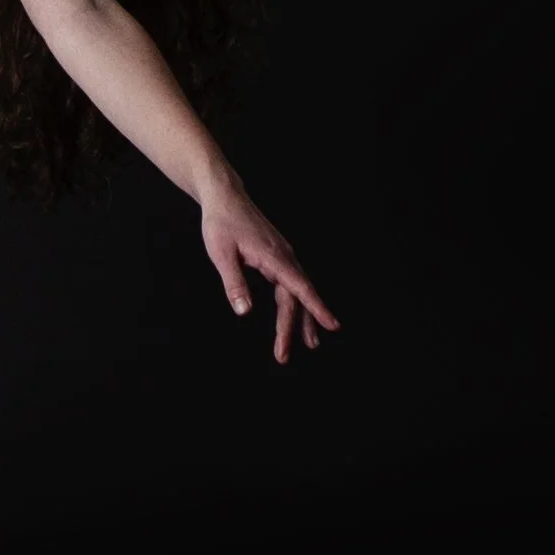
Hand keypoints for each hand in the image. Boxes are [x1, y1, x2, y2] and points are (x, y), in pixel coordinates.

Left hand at [199, 179, 341, 364]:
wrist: (225, 197)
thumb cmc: (221, 223)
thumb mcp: (221, 253)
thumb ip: (234, 283)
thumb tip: (244, 312)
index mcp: (274, 256)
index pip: (300, 287)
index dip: (317, 308)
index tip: (332, 325)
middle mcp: (284, 257)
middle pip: (296, 297)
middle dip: (294, 327)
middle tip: (283, 356)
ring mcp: (282, 257)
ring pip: (295, 293)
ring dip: (299, 319)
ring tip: (308, 344)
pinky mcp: (277, 258)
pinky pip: (290, 286)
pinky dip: (293, 304)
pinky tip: (295, 319)